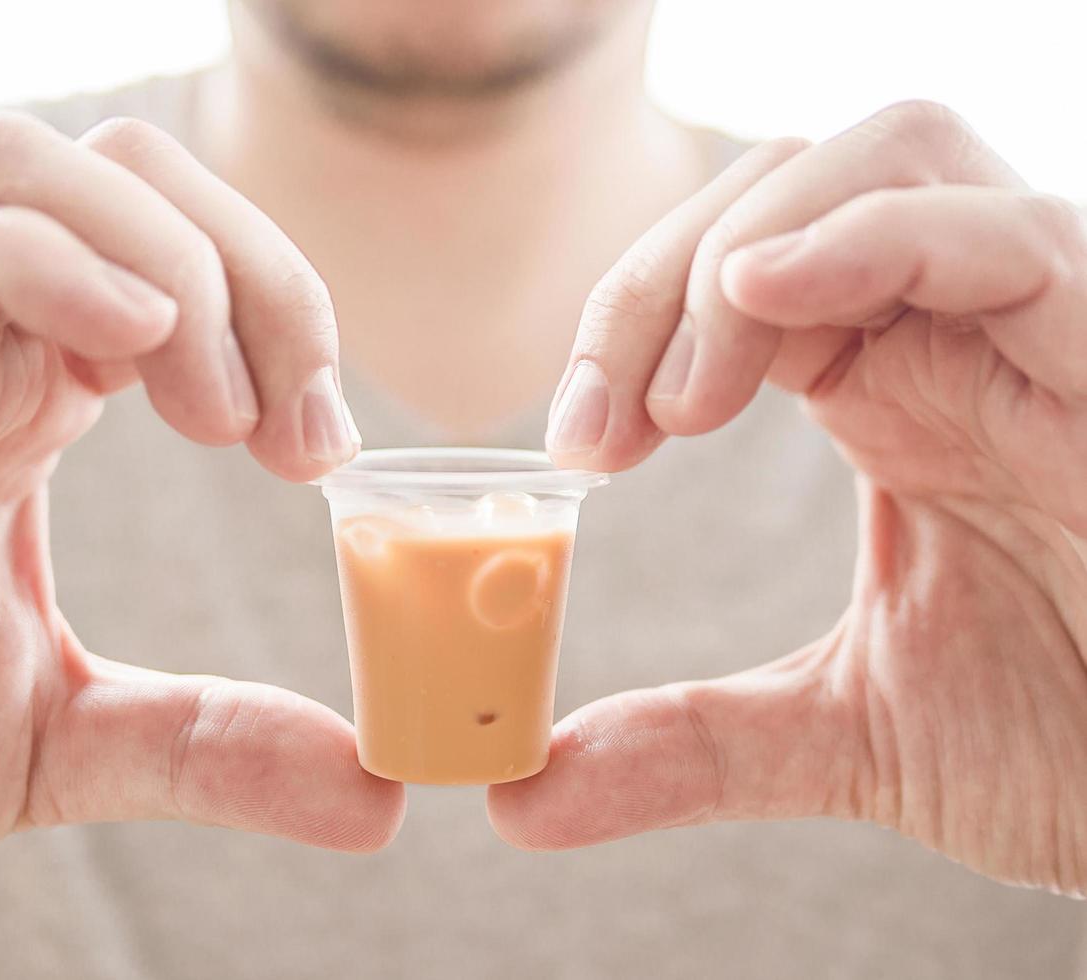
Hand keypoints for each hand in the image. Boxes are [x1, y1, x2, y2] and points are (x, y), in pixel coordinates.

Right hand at [0, 112, 397, 894]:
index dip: (280, 307)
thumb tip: (373, 796)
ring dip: (167, 262)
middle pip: (127, 175)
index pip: (178, 251)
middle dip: (254, 267)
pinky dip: (37, 264)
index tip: (323, 444)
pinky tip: (132, 344)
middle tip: (297, 421)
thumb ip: (217, 745)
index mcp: (32, 391)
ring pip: (21, 167)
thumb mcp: (71, 740)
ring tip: (215, 413)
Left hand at [490, 101, 1086, 895]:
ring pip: (880, 163)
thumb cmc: (1067, 748)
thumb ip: (687, 744)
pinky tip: (758, 296)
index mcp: (891, 389)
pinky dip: (867, 240)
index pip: (735, 270)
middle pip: (781, 191)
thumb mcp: (843, 735)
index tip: (578, 444)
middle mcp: (959, 333)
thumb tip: (523, 800)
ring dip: (740, 258)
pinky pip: (996, 231)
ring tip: (684, 406)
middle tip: (601, 429)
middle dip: (656, 283)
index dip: (629, 322)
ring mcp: (1041, 326)